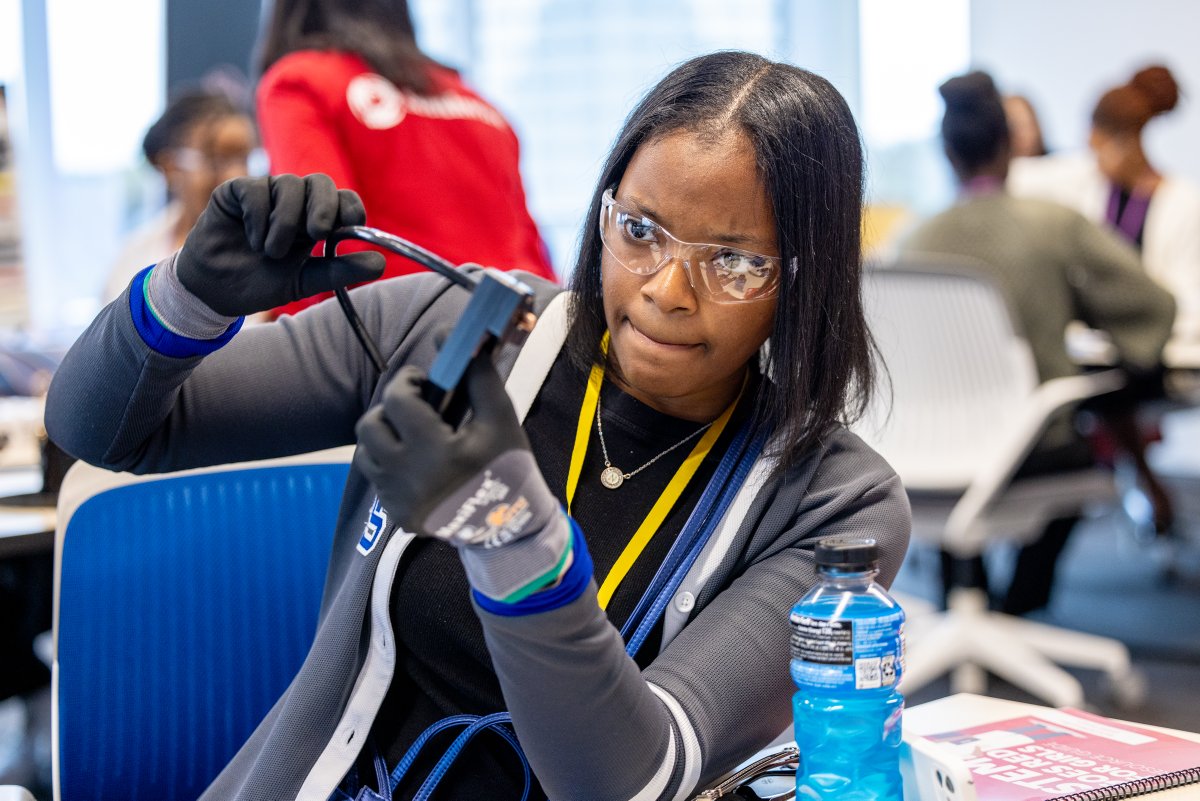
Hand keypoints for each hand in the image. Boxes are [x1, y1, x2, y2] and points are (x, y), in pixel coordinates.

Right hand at [176, 174, 384, 316]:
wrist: (216, 291)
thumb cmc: (262, 282)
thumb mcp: (305, 281)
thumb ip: (340, 270)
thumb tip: (380, 263)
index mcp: (316, 221)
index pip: (343, 200)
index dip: (350, 207)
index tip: (351, 225)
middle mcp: (295, 203)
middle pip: (321, 182)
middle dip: (323, 205)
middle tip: (317, 232)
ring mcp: (266, 194)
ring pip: (289, 184)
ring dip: (285, 220)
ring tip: (272, 252)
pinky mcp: (236, 191)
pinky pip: (256, 189)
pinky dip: (258, 217)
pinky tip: (253, 240)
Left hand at [354, 354, 570, 599]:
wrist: (509, 526)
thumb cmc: (508, 466)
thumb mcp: (501, 418)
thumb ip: (478, 374)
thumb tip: (449, 334)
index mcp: (436, 451)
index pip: (397, 399)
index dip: (407, 381)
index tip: (423, 381)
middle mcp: (408, 478)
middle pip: (370, 426)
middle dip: (389, 409)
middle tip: (414, 408)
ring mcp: (398, 500)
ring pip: (365, 453)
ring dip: (384, 436)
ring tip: (412, 435)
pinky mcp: (396, 515)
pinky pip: (377, 479)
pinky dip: (390, 465)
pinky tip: (417, 464)